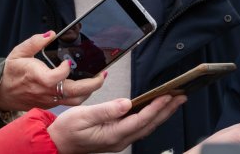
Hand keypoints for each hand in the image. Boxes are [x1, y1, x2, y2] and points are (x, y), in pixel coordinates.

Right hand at [0, 31, 107, 110]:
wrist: (1, 92)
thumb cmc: (11, 72)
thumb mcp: (20, 52)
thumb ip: (35, 42)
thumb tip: (51, 34)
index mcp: (37, 77)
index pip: (57, 78)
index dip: (66, 70)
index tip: (69, 61)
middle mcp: (46, 91)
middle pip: (74, 92)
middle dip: (92, 83)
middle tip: (102, 73)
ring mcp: (49, 99)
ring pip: (75, 100)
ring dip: (89, 91)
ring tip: (97, 79)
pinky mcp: (51, 104)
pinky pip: (69, 102)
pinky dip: (81, 95)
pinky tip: (86, 85)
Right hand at [48, 95, 185, 153]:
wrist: (57, 142)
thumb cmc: (68, 129)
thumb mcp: (83, 116)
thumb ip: (106, 110)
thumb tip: (126, 104)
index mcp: (112, 135)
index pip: (140, 120)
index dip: (156, 107)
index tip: (168, 95)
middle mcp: (120, 140)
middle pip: (149, 124)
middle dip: (167, 110)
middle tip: (182, 96)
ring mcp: (120, 140)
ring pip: (147, 127)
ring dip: (162, 113)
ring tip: (176, 101)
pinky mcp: (118, 137)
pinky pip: (140, 127)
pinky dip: (152, 117)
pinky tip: (157, 109)